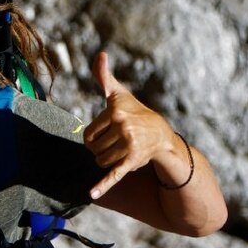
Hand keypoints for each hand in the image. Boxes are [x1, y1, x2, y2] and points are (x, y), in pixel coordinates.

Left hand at [84, 51, 182, 199]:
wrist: (160, 135)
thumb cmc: (134, 112)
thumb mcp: (119, 94)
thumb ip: (104, 76)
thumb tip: (100, 53)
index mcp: (115, 112)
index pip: (88, 134)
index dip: (95, 136)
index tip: (109, 131)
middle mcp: (123, 127)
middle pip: (93, 149)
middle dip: (101, 149)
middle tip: (117, 142)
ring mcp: (128, 145)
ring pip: (100, 161)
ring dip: (107, 160)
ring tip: (122, 150)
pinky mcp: (131, 162)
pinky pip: (113, 175)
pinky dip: (102, 186)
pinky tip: (91, 194)